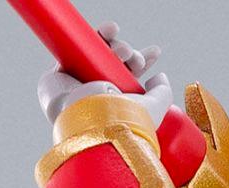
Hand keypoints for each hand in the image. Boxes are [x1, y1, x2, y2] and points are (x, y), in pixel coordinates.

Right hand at [37, 21, 171, 126]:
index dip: (143, 62)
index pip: (133, 77)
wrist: (87, 117)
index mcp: (121, 100)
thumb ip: (162, 93)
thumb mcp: (153, 109)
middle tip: (134, 58)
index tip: (156, 51)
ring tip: (124, 50)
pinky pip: (81, 44)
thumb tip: (159, 76)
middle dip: (131, 54)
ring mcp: (83, 79)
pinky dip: (98, 34)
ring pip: (101, 51)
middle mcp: (102, 90)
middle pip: (118, 62)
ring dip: (117, 43)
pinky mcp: (65, 68)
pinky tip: (112, 29)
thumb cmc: (122, 117)